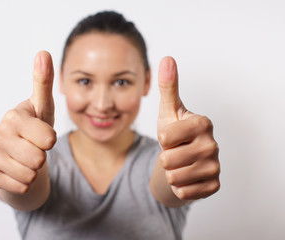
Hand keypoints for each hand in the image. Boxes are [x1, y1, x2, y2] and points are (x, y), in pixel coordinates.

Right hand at [0, 51, 55, 193]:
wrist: (20, 156)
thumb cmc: (36, 128)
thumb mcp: (44, 107)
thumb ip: (44, 82)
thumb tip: (43, 52)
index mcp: (13, 116)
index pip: (48, 139)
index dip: (50, 140)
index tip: (43, 135)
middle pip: (38, 159)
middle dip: (42, 157)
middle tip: (34, 149)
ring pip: (29, 174)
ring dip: (34, 170)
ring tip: (27, 159)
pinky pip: (20, 186)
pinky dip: (25, 182)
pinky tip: (18, 171)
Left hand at [157, 57, 219, 199]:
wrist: (182, 159)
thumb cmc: (174, 132)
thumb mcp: (168, 110)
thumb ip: (168, 86)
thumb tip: (167, 58)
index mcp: (203, 123)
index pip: (165, 136)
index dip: (162, 138)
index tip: (171, 135)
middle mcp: (213, 144)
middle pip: (168, 159)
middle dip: (164, 157)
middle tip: (174, 151)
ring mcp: (215, 166)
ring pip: (174, 178)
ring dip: (170, 173)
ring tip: (179, 163)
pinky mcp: (213, 185)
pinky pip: (184, 193)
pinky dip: (179, 187)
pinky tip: (185, 177)